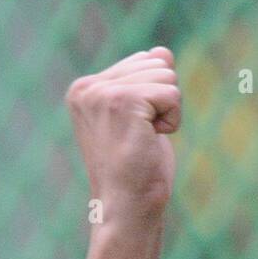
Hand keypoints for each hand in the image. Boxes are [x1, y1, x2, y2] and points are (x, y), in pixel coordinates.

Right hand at [65, 46, 180, 222]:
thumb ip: (146, 81)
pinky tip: (151, 140)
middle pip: (156, 63)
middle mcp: (88, 87)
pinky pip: (172, 94)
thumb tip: (163, 51)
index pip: (142, 61)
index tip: (134, 131)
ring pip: (166, 75)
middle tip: (141, 137)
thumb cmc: (135, 170)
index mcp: (84, 89)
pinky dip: (172, 120)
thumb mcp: (140, 118)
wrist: (128, 207)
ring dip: (167, 112)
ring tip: (144, 140)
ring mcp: (103, 93)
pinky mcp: (124, 101)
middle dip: (162, 101)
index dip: (153, 98)